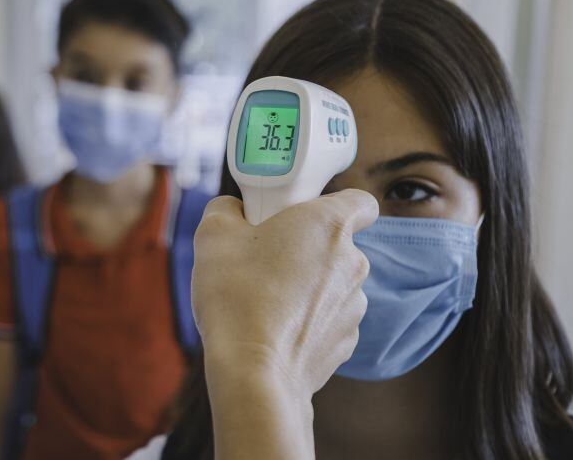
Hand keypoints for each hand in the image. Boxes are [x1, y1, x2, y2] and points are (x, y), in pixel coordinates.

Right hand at [192, 189, 376, 413]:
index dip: (334, 202)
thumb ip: (225, 209)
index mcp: (327, 225)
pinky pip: (328, 317)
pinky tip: (275, 327)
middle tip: (265, 256)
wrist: (253, 371)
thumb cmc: (237, 296)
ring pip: (332, 283)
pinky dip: (307, 318)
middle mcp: (352, 262)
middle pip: (336, 243)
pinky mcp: (346, 341)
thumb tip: (231, 209)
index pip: (359, 201)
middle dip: (305, 247)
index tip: (304, 212)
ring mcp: (354, 305)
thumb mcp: (213, 235)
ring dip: (307, 284)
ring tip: (264, 297)